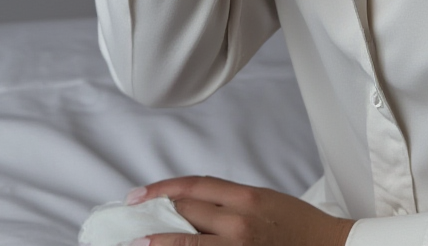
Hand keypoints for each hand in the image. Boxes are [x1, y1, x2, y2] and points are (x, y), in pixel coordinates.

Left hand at [126, 176, 354, 245]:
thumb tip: (193, 205)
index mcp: (247, 198)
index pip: (195, 187)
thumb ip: (231, 201)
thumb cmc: (297, 225)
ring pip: (188, 243)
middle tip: (130, 217)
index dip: (163, 188)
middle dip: (155, 214)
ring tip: (136, 242)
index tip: (139, 194)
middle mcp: (239, 223)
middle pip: (187, 213)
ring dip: (159, 242)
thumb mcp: (265, 201)